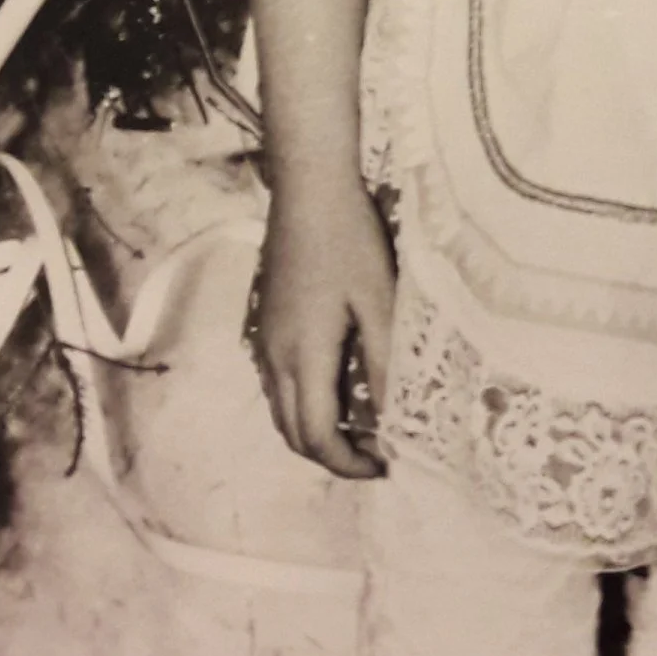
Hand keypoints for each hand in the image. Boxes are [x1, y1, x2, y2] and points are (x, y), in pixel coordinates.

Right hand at [252, 168, 396, 478]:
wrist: (308, 190)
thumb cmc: (351, 241)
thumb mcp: (380, 302)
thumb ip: (384, 365)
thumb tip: (392, 421)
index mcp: (304, 357)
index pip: (316, 437)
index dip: (348, 463)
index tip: (384, 464)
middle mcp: (275, 358)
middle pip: (292, 434)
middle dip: (331, 456)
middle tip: (374, 453)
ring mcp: (264, 340)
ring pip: (280, 411)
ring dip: (314, 432)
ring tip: (359, 427)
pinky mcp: (265, 323)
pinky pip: (277, 385)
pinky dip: (302, 405)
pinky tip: (335, 388)